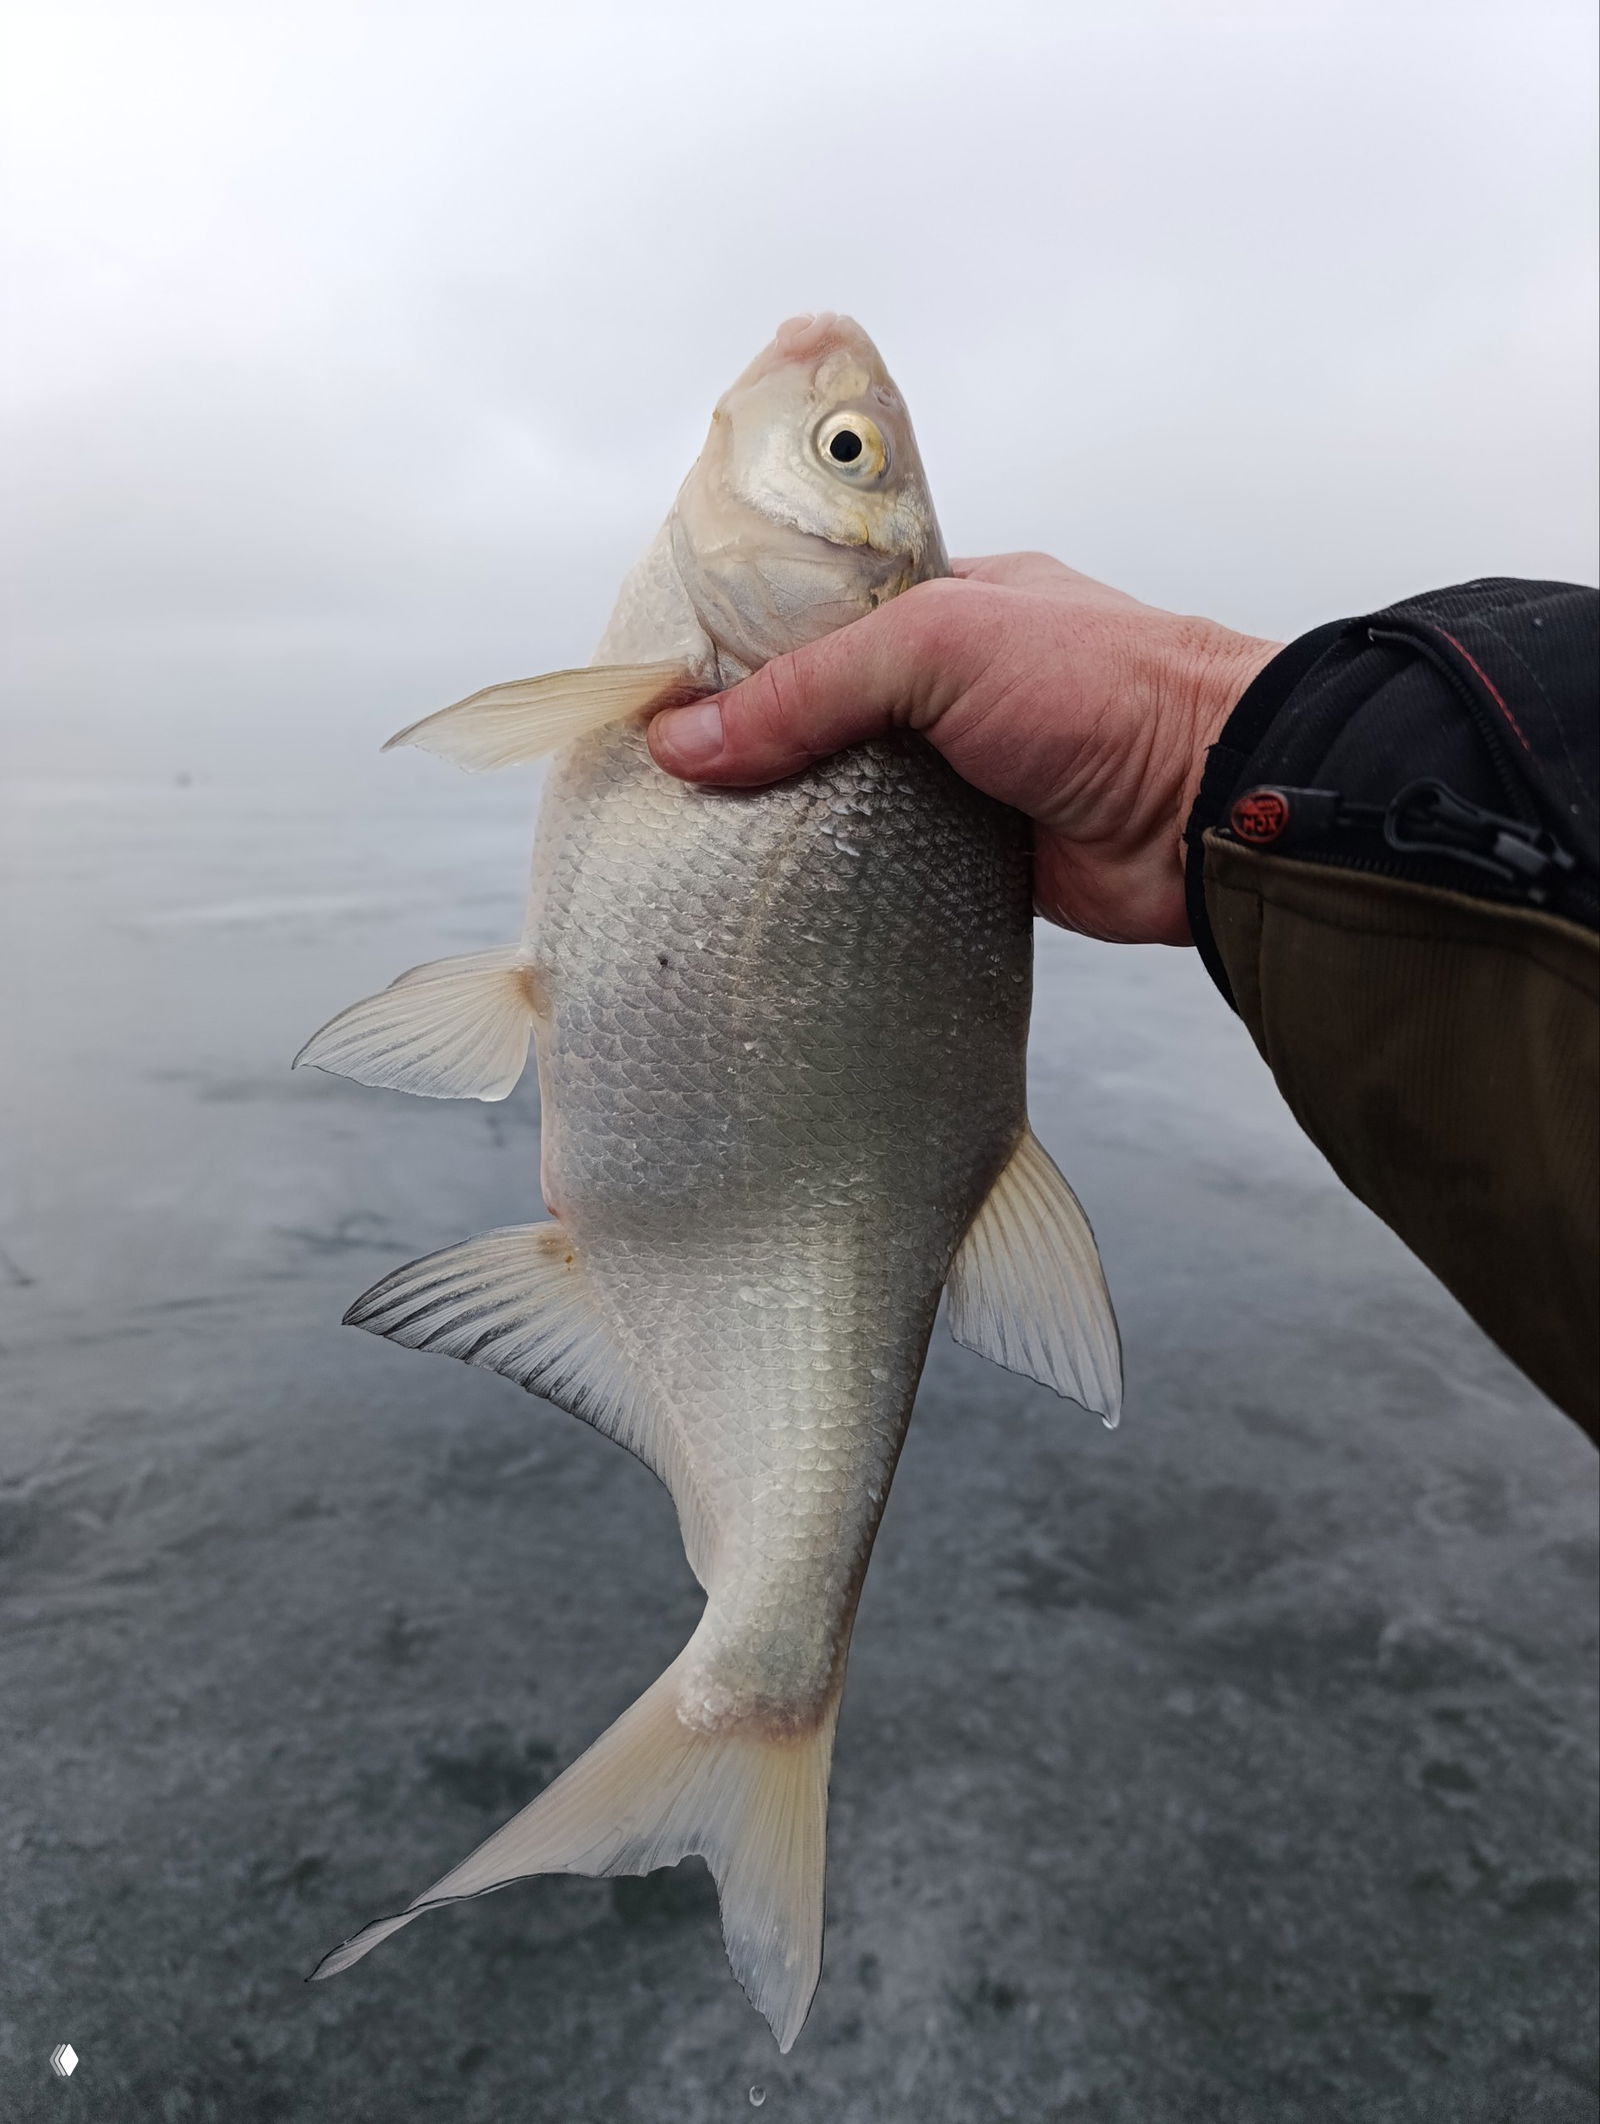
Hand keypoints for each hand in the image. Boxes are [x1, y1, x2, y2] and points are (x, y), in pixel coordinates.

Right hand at [647, 553, 1281, 944]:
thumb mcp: (940, 645)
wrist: (1210, 811)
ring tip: (686, 847)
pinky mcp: (970, 861)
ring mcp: (957, 777)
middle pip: (815, 714)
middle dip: (746, 746)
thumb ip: (810, 688)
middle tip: (657, 785)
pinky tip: (766, 895)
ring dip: (782, 822)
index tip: (660, 695)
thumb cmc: (1100, 689)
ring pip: (841, 797)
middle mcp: (947, 689)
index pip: (811, 619)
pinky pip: (878, 869)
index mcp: (943, 606)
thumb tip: (683, 744)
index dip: (735, 652)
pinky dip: (831, 882)